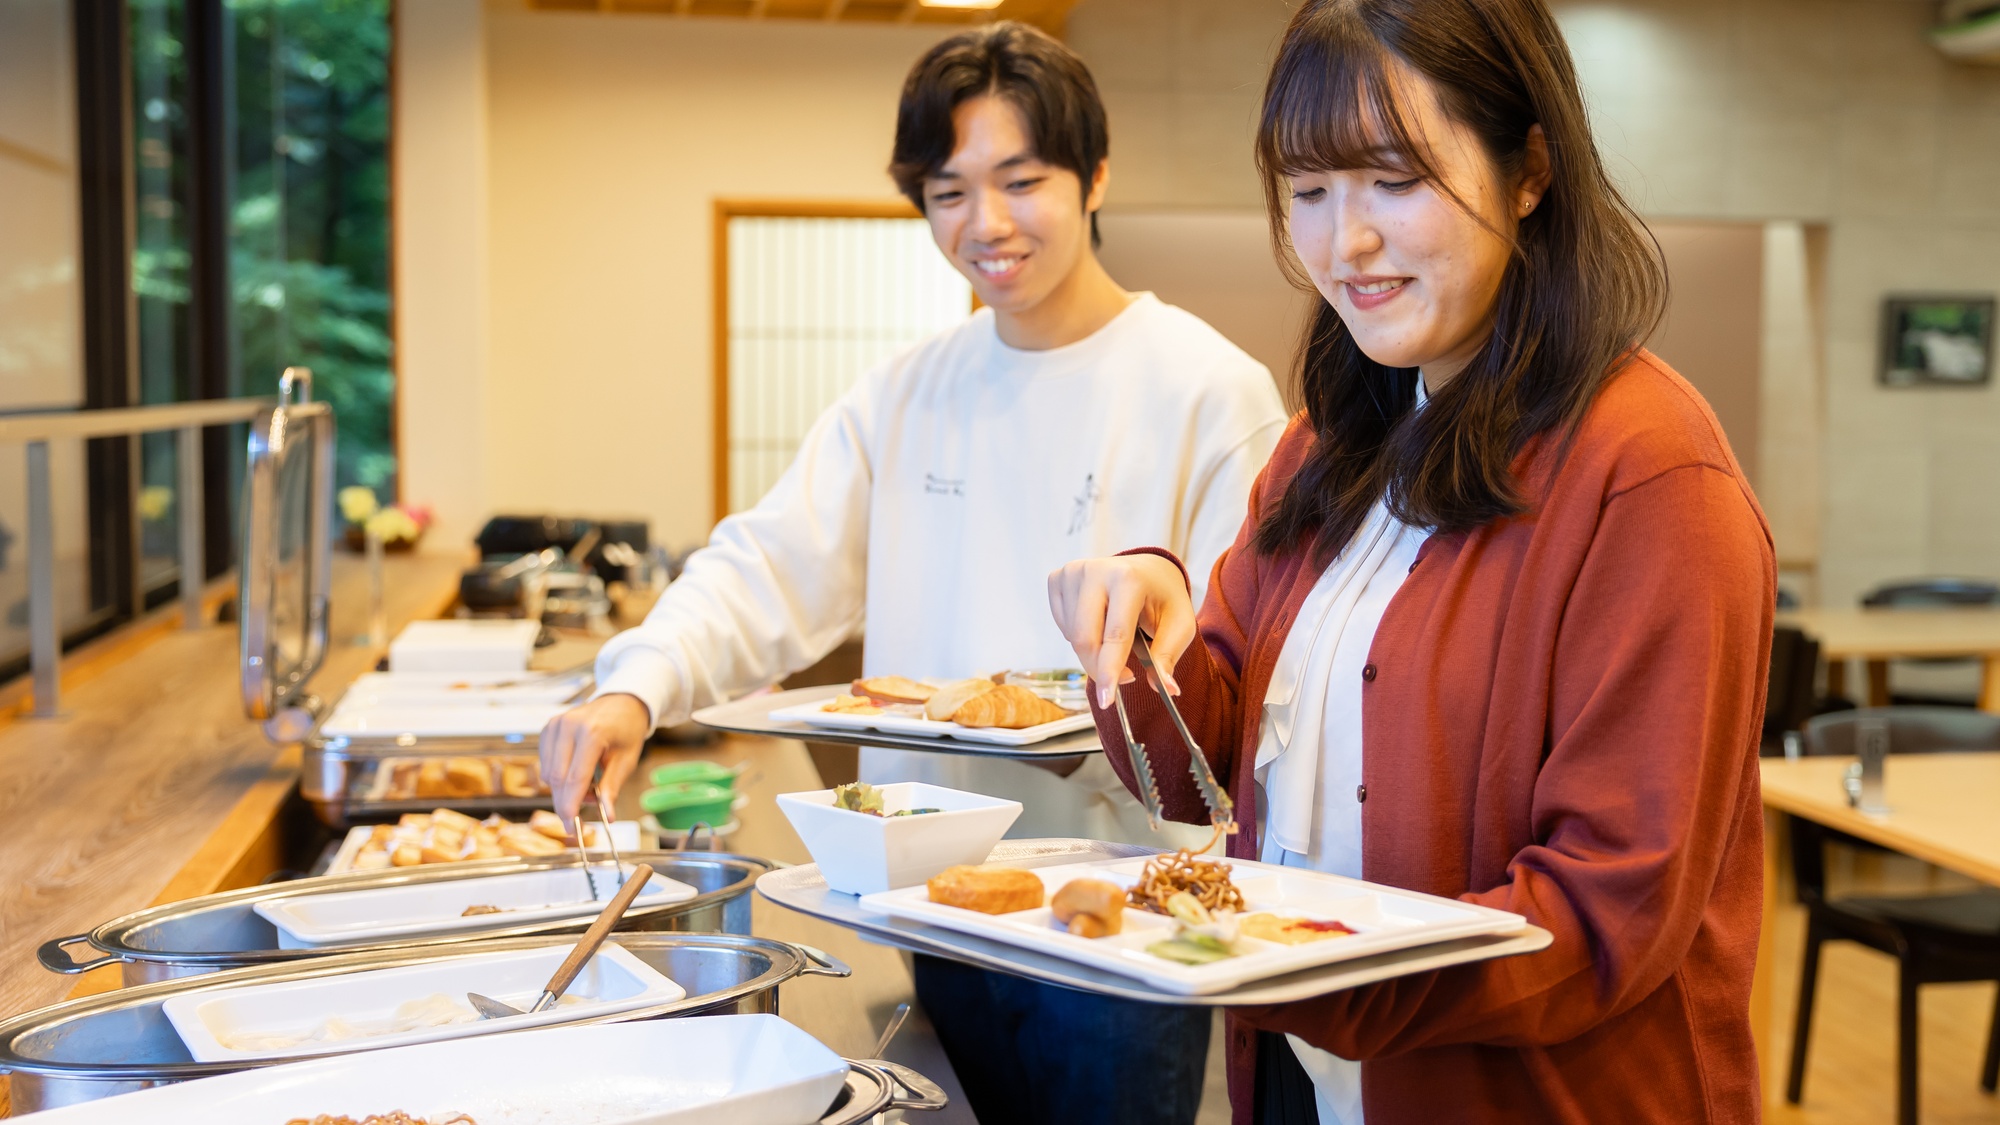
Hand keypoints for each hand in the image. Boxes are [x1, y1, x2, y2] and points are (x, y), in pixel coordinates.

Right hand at [539, 693, 651, 829]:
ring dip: (564, 790)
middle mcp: (568, 726)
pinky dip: (558, 776)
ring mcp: (555, 725)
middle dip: (566, 802)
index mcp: (592, 733)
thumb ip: (612, 788)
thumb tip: (608, 816)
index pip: (574, 779)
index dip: (571, 807)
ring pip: (548, 774)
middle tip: (580, 816)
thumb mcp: (627, 760)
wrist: (621, 702)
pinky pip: (545, 764)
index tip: (572, 828)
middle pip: (557, 779)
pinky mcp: (547, 728)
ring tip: (589, 786)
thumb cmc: (626, 731)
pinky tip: (577, 772)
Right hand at [1047, 553, 1195, 707]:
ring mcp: (1073, 572)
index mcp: (1129, 577)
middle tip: (1121, 680)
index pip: (1115, 634)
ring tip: (1116, 642)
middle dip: (1099, 669)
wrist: (1148, 570)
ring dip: (1092, 653)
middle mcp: (1096, 570)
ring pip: (1071, 636)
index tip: (1107, 699)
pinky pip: (1062, 626)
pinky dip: (1078, 637)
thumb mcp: (1179, 625)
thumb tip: (1166, 688)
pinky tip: (1098, 625)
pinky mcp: (1057, 577)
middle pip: (1085, 638)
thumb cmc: (1163, 598)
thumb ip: (1168, 656)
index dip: (1110, 670)